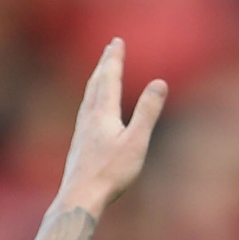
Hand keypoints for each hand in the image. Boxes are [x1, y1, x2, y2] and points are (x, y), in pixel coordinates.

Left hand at [57, 39, 167, 215]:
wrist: (79, 198)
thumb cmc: (110, 173)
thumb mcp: (136, 142)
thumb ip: (147, 112)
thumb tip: (159, 82)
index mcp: (103, 113)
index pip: (109, 78)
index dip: (114, 58)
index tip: (116, 41)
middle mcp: (88, 118)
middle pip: (96, 83)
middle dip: (104, 64)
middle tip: (109, 47)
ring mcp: (81, 131)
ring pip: (88, 98)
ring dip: (96, 80)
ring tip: (100, 71)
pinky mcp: (79, 145)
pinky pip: (84, 113)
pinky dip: (90, 100)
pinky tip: (90, 110)